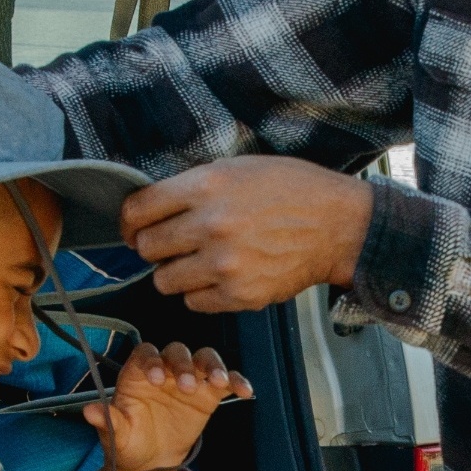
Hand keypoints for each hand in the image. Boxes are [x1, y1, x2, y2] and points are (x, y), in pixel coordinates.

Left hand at [84, 341, 252, 470]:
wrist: (151, 460)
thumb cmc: (129, 442)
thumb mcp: (117, 435)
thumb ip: (108, 421)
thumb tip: (89, 412)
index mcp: (138, 374)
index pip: (146, 354)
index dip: (152, 361)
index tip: (157, 379)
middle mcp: (165, 370)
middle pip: (177, 352)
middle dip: (184, 364)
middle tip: (187, 386)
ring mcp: (190, 379)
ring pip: (204, 358)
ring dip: (212, 366)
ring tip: (218, 383)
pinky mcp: (209, 393)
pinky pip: (225, 380)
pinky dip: (236, 381)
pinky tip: (246, 391)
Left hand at [119, 158, 373, 312]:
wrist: (340, 226)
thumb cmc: (294, 191)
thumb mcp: (240, 168)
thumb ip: (195, 185)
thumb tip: (155, 205)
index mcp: (206, 186)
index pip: (138, 209)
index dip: (130, 221)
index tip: (133, 228)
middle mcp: (210, 225)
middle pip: (147, 247)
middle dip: (154, 246)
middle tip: (170, 245)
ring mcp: (223, 264)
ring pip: (164, 281)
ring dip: (175, 273)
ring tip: (197, 263)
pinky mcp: (239, 295)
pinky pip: (194, 302)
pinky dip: (201, 293)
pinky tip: (220, 277)